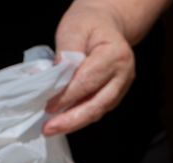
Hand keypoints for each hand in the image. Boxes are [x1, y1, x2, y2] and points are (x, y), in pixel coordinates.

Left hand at [44, 0, 135, 135]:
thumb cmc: (89, 24)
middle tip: (48, 129)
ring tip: (52, 128)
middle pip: (97, 104)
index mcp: (116, 55)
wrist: (106, 24)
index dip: (67, 96)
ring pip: (97, 111)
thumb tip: (54, 81)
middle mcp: (124, 75)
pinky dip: (79, 117)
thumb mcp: (74, 30)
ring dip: (74, 123)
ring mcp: (122, 87)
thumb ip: (65, 55)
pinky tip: (63, 120)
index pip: (88, 82)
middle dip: (72, 120)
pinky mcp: (114, 95)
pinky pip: (96, 109)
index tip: (48, 106)